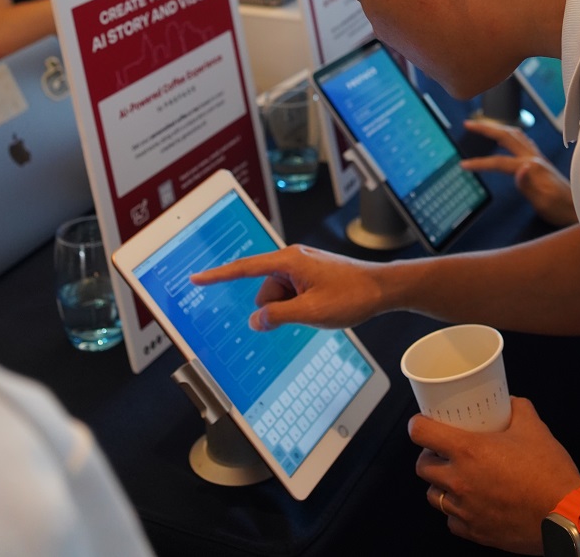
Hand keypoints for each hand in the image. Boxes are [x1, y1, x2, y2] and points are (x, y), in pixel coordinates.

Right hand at [189, 244, 384, 330]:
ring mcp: (302, 267)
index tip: (196, 278)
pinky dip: (300, 306)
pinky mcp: (311, 275)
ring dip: (291, 309)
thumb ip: (278, 317)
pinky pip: (292, 295)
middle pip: (264, 292)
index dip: (218, 275)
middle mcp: (292, 259)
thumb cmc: (352, 295)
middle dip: (276, 309)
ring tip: (321, 307)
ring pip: (278, 297)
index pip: (244, 268)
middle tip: (309, 311)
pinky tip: (322, 307)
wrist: (383, 288)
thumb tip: (254, 321)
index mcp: (288, 261)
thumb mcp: (311, 312)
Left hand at [411, 397, 579, 553]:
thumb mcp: (533, 427)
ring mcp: (465, 510)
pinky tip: (470, 502)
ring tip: (456, 476)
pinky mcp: (476, 533)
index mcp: (468, 451)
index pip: (421, 434)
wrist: (565, 516)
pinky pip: (452, 521)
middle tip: (443, 450)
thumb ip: (517, 408)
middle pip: (422, 467)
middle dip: (428, 456)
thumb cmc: (548, 471)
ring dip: (440, 484)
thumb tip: (509, 402)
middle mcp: (459, 482)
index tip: (422, 422)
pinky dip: (456, 511)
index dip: (417, 425)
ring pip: (434, 496)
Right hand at [461, 119, 576, 226]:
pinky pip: (522, 140)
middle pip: (507, 136)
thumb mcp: (544, 203)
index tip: (463, 165)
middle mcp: (535, 158)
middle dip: (486, 128)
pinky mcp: (541, 162)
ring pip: (515, 135)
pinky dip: (509, 134)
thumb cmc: (561, 210)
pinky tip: (506, 137)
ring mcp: (538, 158)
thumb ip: (529, 185)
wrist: (578, 211)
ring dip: (497, 127)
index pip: (499, 162)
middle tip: (468, 125)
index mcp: (532, 167)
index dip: (480, 163)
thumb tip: (519, 168)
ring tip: (483, 126)